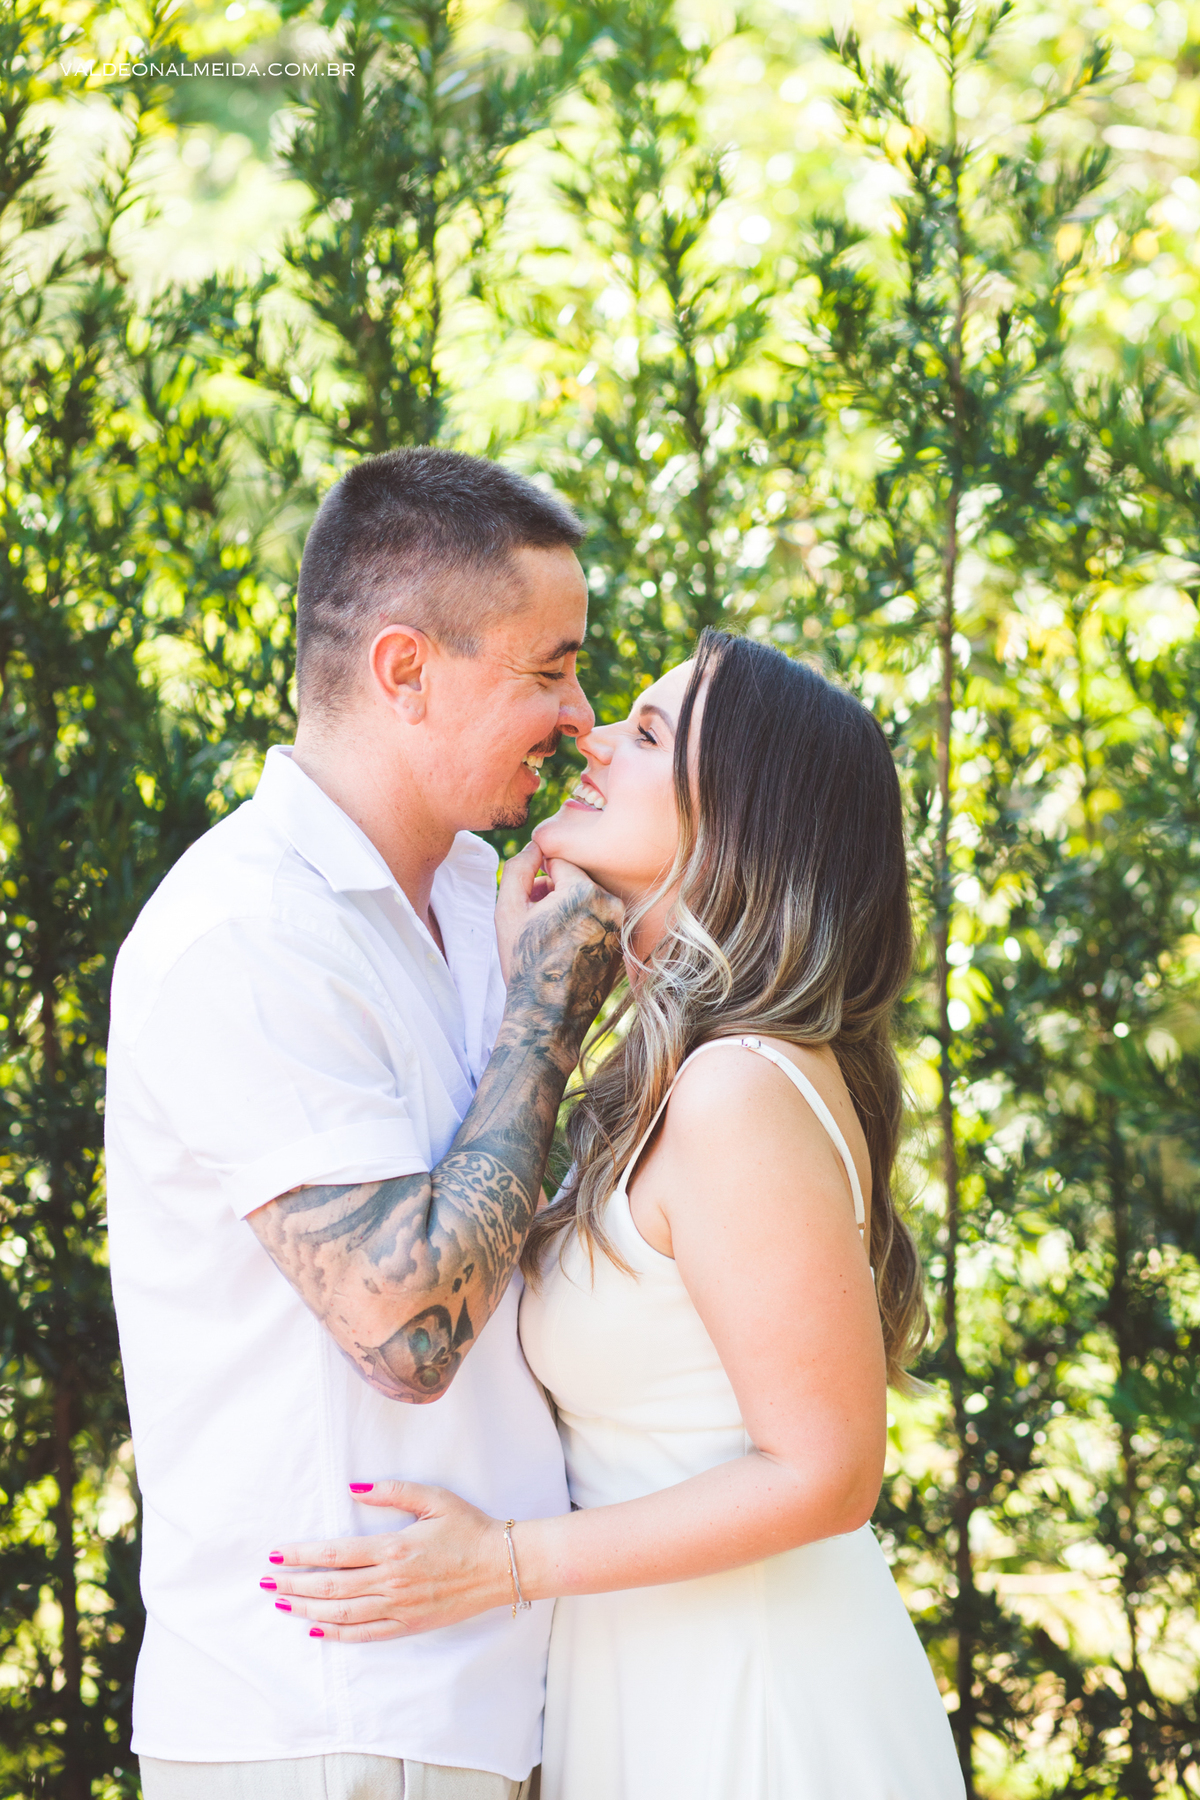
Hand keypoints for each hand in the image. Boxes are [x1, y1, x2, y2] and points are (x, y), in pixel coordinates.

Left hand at [261, 1481, 512, 1642]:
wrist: (503, 1565)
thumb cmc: (469, 1527)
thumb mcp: (433, 1498)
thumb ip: (392, 1491)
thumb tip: (353, 1488)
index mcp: (394, 1548)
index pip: (336, 1554)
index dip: (301, 1555)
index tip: (277, 1553)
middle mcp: (392, 1582)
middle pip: (331, 1587)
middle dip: (294, 1584)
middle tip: (266, 1582)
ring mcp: (400, 1607)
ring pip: (343, 1614)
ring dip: (308, 1609)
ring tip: (283, 1603)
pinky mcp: (410, 1625)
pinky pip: (367, 1634)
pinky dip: (339, 1634)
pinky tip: (318, 1630)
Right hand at [495, 840, 622, 999]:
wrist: (547, 1018)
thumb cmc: (524, 965)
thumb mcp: (508, 911)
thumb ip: (519, 867)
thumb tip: (535, 845)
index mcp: (584, 891)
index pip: (559, 861)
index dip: (538, 879)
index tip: (530, 903)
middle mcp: (610, 904)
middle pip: (577, 880)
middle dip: (555, 893)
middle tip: (537, 923)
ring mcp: (620, 926)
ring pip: (588, 901)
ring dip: (569, 910)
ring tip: (550, 938)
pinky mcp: (623, 943)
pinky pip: (599, 921)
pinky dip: (583, 927)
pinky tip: (566, 951)